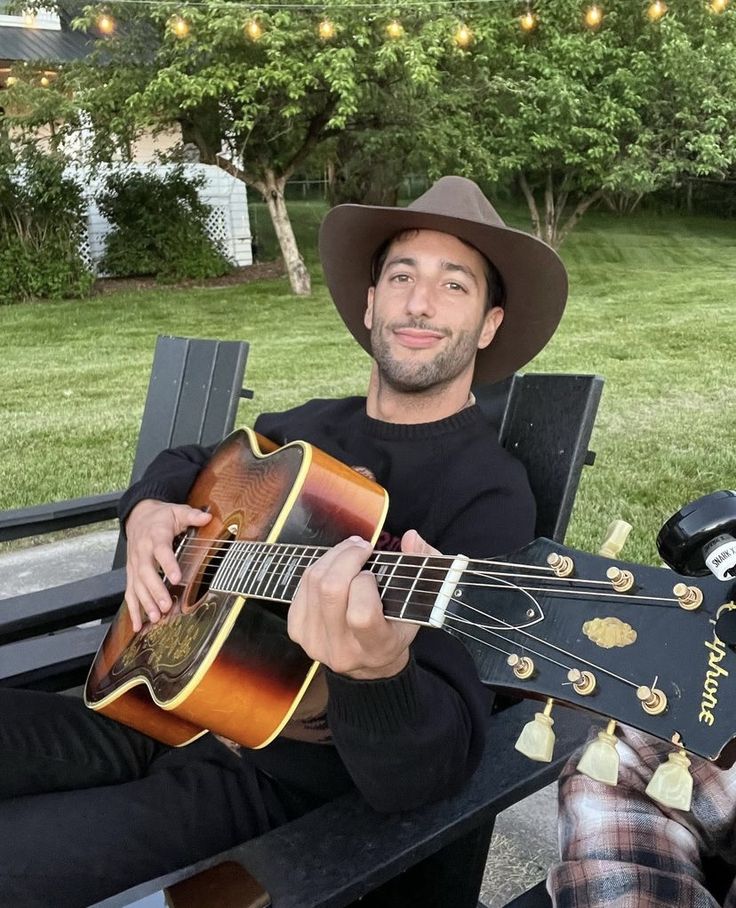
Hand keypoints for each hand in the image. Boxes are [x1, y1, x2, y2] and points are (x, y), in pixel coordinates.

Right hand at [123, 499, 211, 631]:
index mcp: (156, 536)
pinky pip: (129, 593)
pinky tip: (137, 624)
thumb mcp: (178, 511)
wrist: (138, 516)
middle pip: (146, 573)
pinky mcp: (131, 573)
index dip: (168, 564)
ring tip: (155, 617)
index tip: (176, 577)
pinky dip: (132, 610)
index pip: (161, 551)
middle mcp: (142, 552)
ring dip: (145, 602)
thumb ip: (192, 515)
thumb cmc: (161, 517)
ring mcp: (135, 564)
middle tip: (166, 606)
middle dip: (156, 591)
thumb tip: (207, 517)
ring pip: (137, 585)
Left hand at [287, 529, 439, 679]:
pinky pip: (302, 586)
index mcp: (375, 647)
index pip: (361, 615)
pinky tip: (335, 565)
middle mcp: (341, 650)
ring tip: (351, 549)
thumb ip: (422, 567)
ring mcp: (314, 642)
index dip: (365, 585)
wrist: (369, 661)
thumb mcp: (419, 603)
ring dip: (333, 556)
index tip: (373, 573)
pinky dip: (319, 567)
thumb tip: (411, 537)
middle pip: (331, 592)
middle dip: (347, 558)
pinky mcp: (297, 630)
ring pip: (314, 583)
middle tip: (362, 547)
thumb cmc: (396, 626)